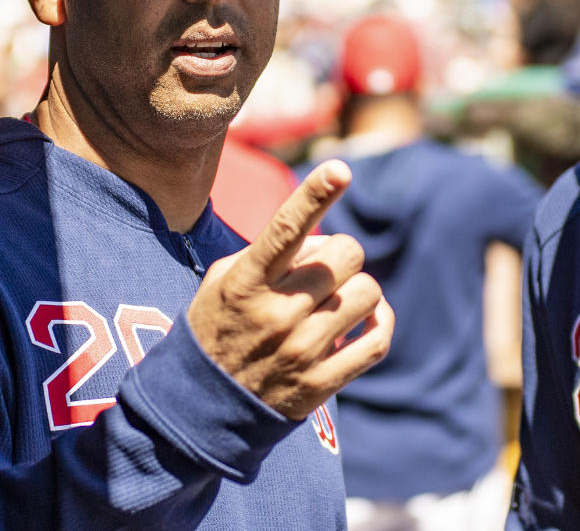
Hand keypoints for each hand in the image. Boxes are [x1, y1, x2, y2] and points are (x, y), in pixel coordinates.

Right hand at [187, 159, 392, 419]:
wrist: (199, 411)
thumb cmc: (216, 330)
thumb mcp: (224, 281)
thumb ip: (272, 252)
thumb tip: (328, 241)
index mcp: (245, 282)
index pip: (284, 230)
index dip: (313, 195)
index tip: (338, 168)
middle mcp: (276, 313)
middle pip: (346, 255)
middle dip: (341, 256)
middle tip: (322, 274)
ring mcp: (301, 350)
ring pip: (368, 293)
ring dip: (358, 291)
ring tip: (334, 303)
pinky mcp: (321, 383)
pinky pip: (378, 340)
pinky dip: (380, 322)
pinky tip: (365, 320)